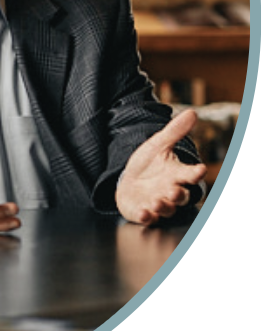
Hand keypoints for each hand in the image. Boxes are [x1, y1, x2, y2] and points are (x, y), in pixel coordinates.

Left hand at [116, 109, 206, 225]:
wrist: (129, 180)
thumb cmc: (148, 163)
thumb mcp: (158, 144)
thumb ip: (174, 131)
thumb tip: (192, 112)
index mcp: (176, 175)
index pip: (190, 174)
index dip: (195, 173)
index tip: (200, 169)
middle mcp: (170, 191)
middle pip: (181, 196)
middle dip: (179, 194)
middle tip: (174, 191)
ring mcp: (157, 203)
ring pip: (166, 209)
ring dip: (163, 206)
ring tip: (158, 201)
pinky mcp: (143, 211)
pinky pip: (147, 217)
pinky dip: (146, 216)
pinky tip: (145, 213)